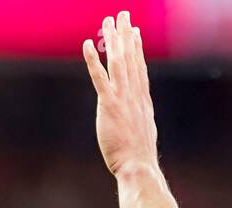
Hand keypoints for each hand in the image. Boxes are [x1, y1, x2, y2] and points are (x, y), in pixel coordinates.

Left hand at [83, 12, 158, 177]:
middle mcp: (135, 96)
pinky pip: (100, 79)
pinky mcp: (109, 107)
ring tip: (107, 21)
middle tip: (123, 15)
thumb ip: (139, 120)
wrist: (139, 167)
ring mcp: (123, 100)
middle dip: (126, 35)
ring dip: (112, 40)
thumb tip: (139, 119)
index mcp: (142, 102)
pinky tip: (88, 45)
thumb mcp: (143, 134)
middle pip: (130, 59)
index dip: (136, 48)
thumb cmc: (139, 158)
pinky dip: (94, 60)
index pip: (140, 68)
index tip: (135, 31)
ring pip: (118, 63)